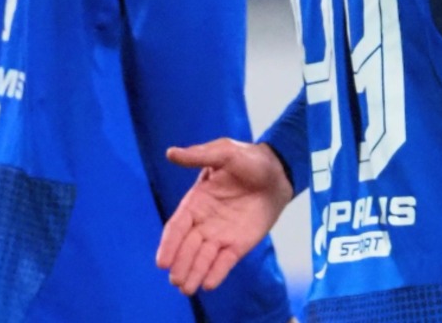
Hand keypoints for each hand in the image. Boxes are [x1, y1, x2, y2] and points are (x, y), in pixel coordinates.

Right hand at [157, 139, 295, 294]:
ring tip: (187, 288)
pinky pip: (225, 261)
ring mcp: (221, 235)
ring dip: (194, 272)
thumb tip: (171, 153)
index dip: (169, 244)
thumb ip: (199, 156)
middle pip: (187, 247)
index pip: (177, 227)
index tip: (162, 262)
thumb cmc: (249, 159)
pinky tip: (208, 284)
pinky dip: (216, 273)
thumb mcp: (224, 152)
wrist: (279, 172)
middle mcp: (204, 222)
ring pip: (203, 258)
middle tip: (176, 280)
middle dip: (180, 264)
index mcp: (195, 202)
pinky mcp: (239, 244)